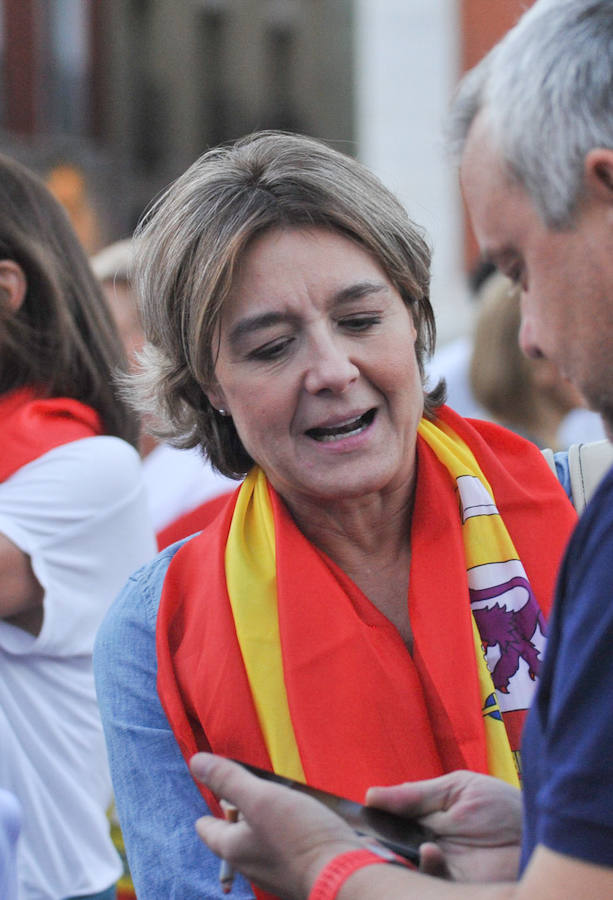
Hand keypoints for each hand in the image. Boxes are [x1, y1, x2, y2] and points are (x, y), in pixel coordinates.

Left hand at [190, 753, 362, 899]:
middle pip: (235, 834)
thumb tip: (196, 761)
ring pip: (262, 841)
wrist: (344, 878)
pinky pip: (286, 849)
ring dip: (268, 820)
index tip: (220, 791)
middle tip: (256, 788)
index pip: (207, 828)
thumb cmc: (299, 837)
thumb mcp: (260, 798)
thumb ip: (229, 779)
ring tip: (283, 799)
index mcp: (233, 849)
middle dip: (242, 811)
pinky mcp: (299, 873)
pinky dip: (289, 833)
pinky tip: (305, 821)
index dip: (211, 807)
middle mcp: (250, 865)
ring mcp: (276, 872)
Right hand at [366, 770, 521, 881]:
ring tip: (394, 843)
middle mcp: (430, 848)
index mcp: (426, 823)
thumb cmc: (501, 807)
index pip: (390, 827)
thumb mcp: (455, 791)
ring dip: (395, 859)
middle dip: (376, 846)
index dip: (372, 825)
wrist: (541, 830)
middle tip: (365, 838)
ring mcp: (443, 871)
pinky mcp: (458, 888)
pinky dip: (427, 869)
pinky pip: (433, 883)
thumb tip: (370, 796)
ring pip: (407, 871)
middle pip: (392, 852)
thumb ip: (414, 795)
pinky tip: (430, 852)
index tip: (356, 820)